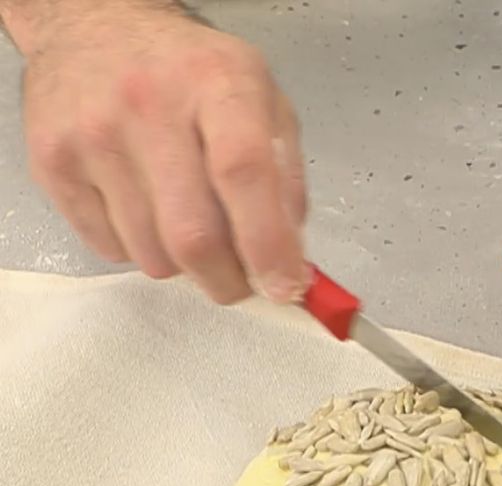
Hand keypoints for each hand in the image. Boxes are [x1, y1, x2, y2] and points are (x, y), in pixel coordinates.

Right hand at [18, 2, 306, 302]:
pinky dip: (141, 250)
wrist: (95, 28)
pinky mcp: (53, 164)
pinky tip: (148, 211)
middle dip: (228, 280)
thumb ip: (287, 178)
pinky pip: (110, 249)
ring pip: (152, 255)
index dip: (269, 244)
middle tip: (242, 281)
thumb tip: (292, 259)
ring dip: (185, 266)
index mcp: (217, 83)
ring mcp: (94, 135)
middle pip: (193, 234)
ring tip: (191, 226)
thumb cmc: (190, 73)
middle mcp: (149, 105)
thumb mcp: (263, 100)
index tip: (285, 285)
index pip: (244, 173)